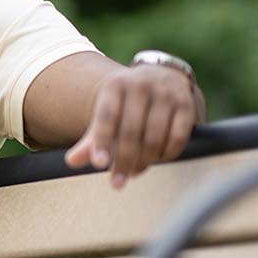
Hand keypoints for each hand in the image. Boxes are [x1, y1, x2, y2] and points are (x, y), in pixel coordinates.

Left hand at [64, 65, 201, 188]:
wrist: (162, 75)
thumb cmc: (127, 101)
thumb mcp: (108, 111)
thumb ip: (92, 138)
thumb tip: (71, 161)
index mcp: (115, 86)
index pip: (106, 117)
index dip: (102, 142)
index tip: (99, 165)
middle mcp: (140, 86)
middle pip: (130, 132)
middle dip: (123, 161)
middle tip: (117, 182)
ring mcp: (165, 94)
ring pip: (154, 137)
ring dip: (144, 161)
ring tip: (134, 172)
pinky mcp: (186, 105)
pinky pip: (177, 137)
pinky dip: (167, 154)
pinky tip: (158, 160)